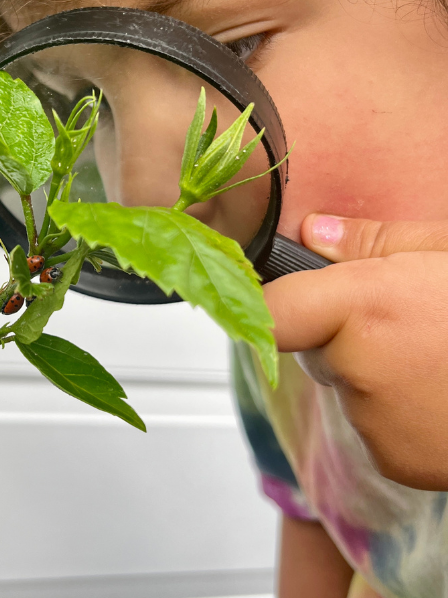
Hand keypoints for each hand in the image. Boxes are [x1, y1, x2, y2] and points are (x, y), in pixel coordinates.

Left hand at [264, 214, 447, 490]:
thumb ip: (374, 243)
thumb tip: (314, 234)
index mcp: (366, 307)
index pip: (272, 312)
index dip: (267, 302)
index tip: (277, 295)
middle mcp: (360, 370)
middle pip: (311, 344)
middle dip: (339, 330)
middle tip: (403, 320)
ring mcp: (376, 424)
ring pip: (344, 385)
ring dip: (371, 371)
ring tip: (437, 358)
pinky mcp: (395, 463)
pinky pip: (370, 424)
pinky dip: (393, 410)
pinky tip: (442, 393)